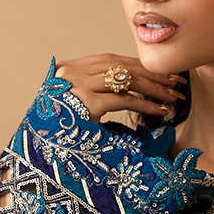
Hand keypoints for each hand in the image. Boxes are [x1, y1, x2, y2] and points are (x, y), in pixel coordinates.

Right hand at [54, 55, 184, 122]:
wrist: (38, 154)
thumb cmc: (58, 134)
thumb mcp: (75, 106)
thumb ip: (94, 93)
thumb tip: (129, 92)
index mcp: (68, 69)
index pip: (111, 59)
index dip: (138, 64)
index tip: (160, 71)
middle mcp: (71, 73)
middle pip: (121, 65)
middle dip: (151, 73)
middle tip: (175, 82)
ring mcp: (78, 87)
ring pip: (125, 79)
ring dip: (153, 87)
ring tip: (172, 95)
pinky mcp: (87, 104)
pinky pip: (123, 99)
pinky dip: (145, 103)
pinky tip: (160, 109)